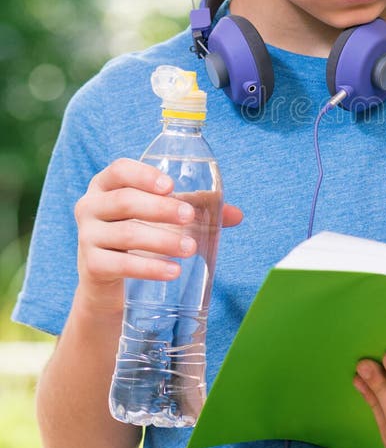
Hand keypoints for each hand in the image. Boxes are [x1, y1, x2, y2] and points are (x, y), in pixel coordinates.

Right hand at [74, 158, 242, 314]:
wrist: (106, 277)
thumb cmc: (138, 233)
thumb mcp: (161, 216)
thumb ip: (196, 209)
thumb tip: (236, 215)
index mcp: (106, 184)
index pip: (120, 170)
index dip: (144, 175)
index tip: (171, 185)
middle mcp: (90, 206)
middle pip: (125, 201)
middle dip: (162, 208)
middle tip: (190, 217)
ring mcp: (87, 236)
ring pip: (127, 233)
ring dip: (163, 240)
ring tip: (191, 248)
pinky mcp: (91, 266)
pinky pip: (122, 265)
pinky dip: (150, 268)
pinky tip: (173, 271)